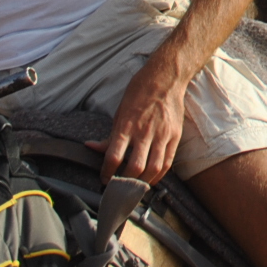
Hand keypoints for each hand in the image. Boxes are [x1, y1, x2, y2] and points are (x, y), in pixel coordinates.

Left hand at [93, 61, 186, 183]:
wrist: (165, 78)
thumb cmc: (139, 92)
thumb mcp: (119, 111)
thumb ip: (110, 135)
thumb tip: (92, 147)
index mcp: (126, 125)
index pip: (113, 157)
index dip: (107, 172)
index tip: (104, 178)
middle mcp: (144, 132)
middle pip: (134, 167)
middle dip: (124, 182)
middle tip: (118, 188)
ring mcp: (161, 134)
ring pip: (152, 168)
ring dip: (142, 183)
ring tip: (134, 187)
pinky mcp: (174, 135)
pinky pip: (167, 162)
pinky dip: (159, 175)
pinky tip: (151, 179)